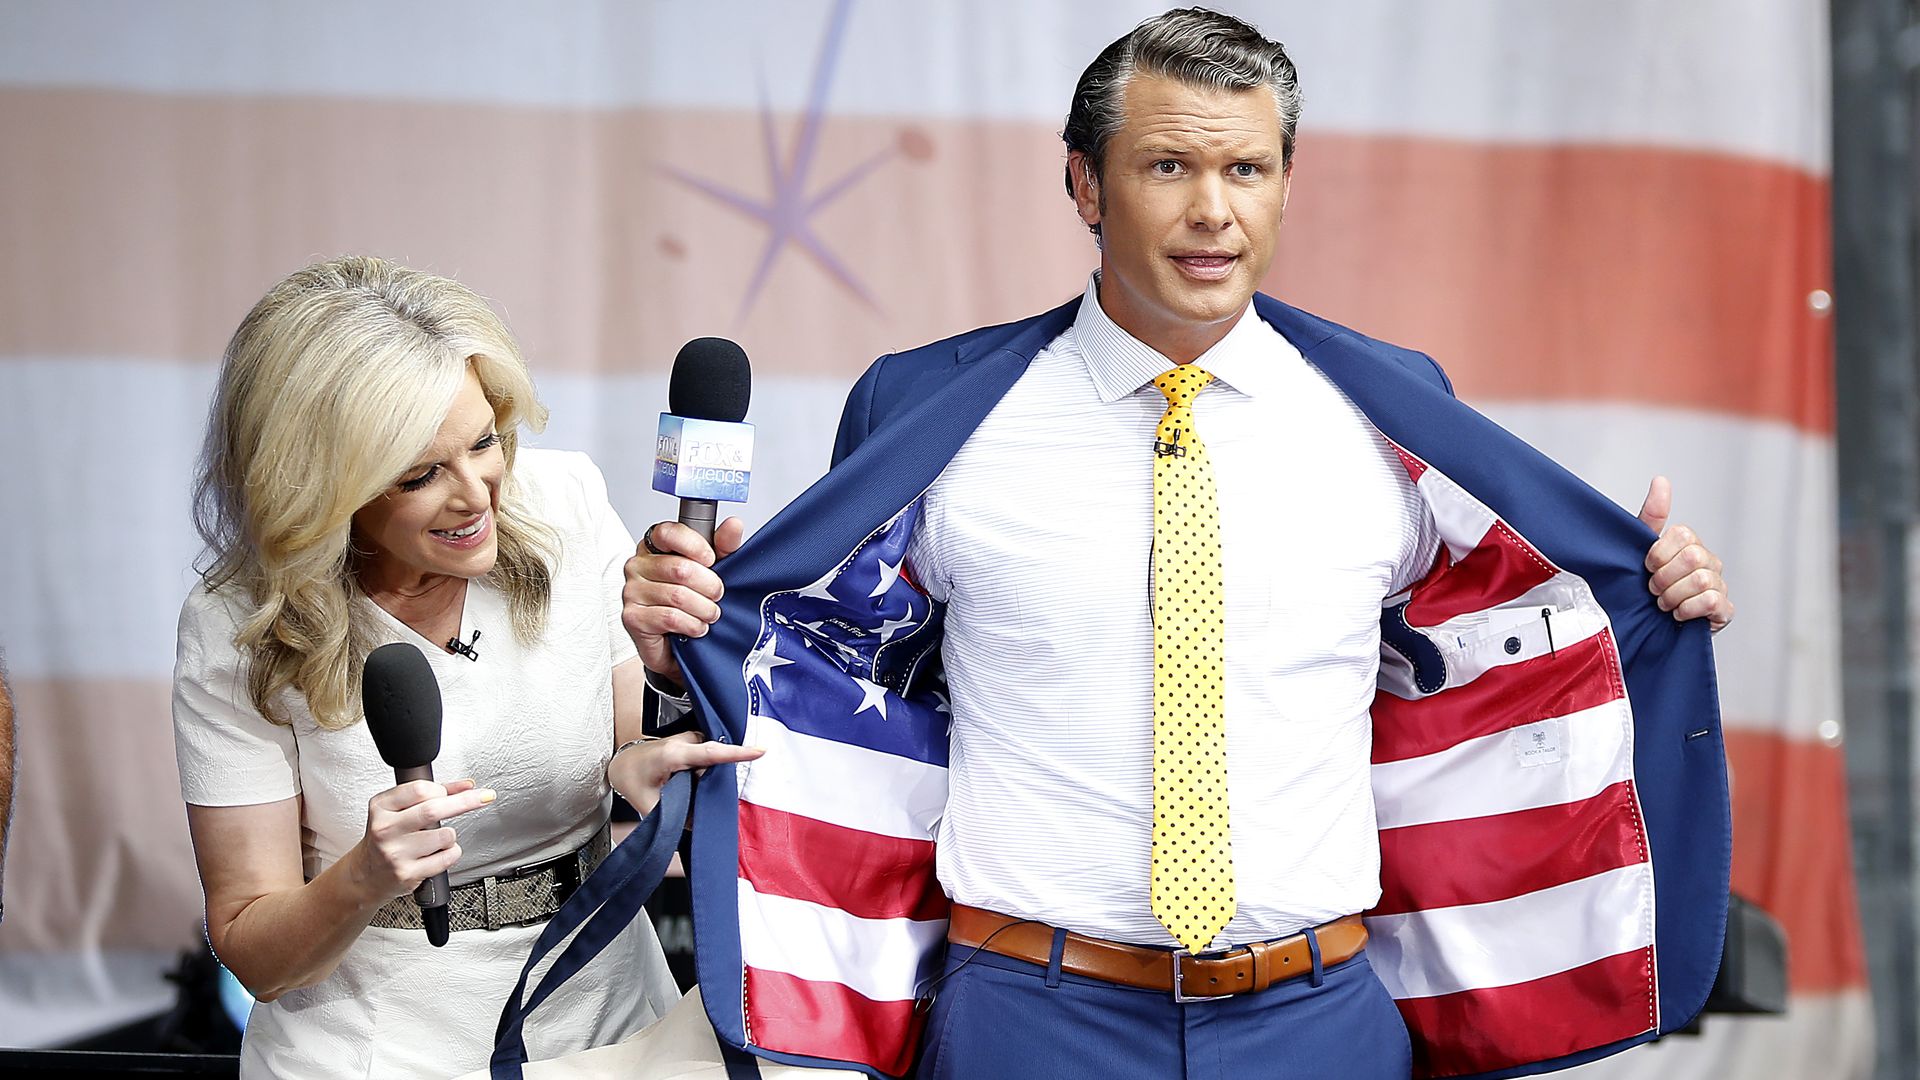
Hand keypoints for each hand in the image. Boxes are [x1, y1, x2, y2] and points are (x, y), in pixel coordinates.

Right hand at [349, 778, 494, 904]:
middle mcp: (386, 829)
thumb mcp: (398, 810)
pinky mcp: (408, 873)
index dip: (444, 790)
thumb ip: (431, 794)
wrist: (366, 876)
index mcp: (381, 807)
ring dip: (450, 835)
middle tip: (484, 797)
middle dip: (465, 801)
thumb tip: (466, 786)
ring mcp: (395, 853)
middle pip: (433, 809)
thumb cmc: (387, 839)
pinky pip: (447, 857)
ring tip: (436, 839)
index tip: (460, 791)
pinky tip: (437, 854)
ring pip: (445, 835)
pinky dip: (451, 853)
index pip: (420, 790)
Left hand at [607, 732, 764, 815]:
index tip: (760, 751)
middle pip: (715, 761)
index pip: (710, 753)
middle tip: (693, 796)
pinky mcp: (694, 742)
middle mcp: (684, 742)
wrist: (622, 762)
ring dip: (707, 780)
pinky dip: (706, 773)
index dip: (736, 753)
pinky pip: (710, 758)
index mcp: (673, 755)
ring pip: (712, 762)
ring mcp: (690, 739)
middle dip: (715, 783)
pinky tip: (689, 783)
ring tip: (683, 789)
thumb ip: (675, 816)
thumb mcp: (650, 805)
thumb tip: (700, 825)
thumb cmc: (632, 778)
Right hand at [621, 517, 746, 682]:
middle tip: (718, 595)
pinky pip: (670, 617)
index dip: (696, 546)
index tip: (711, 560)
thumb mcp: (712, 570)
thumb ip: (722, 546)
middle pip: (680, 569)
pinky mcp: (632, 617)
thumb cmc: (691, 602)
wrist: (677, 644)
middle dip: (709, 585)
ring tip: (710, 614)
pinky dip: (692, 625)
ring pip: (677, 596)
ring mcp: (631, 591)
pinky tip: (696, 627)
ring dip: (704, 609)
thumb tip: (734, 524)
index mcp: (654, 546)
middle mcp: (637, 565)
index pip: (668, 533)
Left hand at [1638, 476, 1733, 631]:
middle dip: (1664, 577)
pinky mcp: (1723, 610)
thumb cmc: (1645, 583)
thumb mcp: (1640, 549)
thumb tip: (1662, 480)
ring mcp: (1719, 585)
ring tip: (1663, 603)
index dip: (1658, 554)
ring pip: (1702, 580)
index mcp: (1690, 544)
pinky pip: (1712, 602)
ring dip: (1673, 596)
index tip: (1647, 567)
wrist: (1645, 624)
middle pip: (1693, 557)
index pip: (1683, 535)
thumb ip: (1652, 515)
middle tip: (1653, 589)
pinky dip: (1688, 609)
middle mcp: (1709, 561)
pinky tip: (1679, 614)